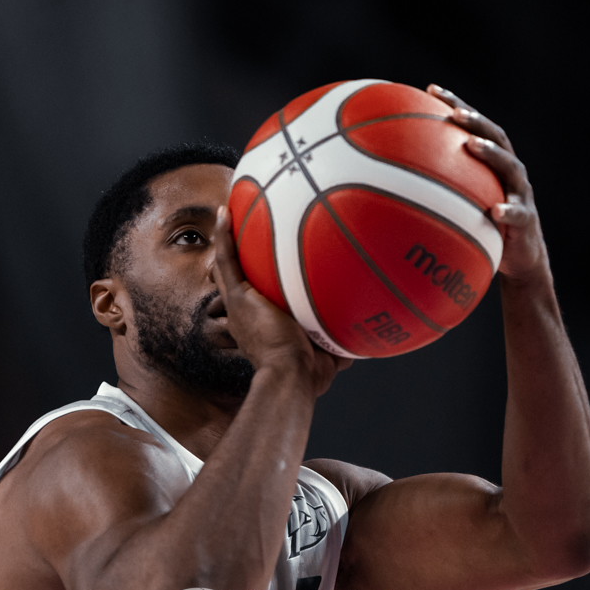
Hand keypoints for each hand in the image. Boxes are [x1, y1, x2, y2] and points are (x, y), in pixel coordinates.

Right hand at [211, 206, 352, 396]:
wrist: (292, 377)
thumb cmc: (308, 376)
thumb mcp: (328, 356)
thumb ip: (341, 342)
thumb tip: (365, 338)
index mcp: (261, 327)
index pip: (257, 298)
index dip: (258, 282)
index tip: (267, 268)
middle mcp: (245, 315)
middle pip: (236, 279)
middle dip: (238, 256)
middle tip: (241, 231)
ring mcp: (239, 305)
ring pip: (227, 266)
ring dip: (226, 239)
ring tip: (228, 213)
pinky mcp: (238, 298)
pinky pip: (228, 260)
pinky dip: (224, 236)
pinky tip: (225, 212)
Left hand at [427, 84, 549, 283]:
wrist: (520, 257)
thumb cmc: (482, 227)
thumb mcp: (458, 205)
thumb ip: (433, 190)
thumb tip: (384, 184)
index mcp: (492, 162)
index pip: (475, 126)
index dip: (456, 104)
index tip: (431, 89)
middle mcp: (509, 171)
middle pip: (496, 136)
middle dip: (475, 121)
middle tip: (454, 113)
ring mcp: (521, 193)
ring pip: (510, 167)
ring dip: (491, 153)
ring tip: (472, 145)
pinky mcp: (526, 220)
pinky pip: (517, 215)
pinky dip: (508, 211)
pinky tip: (496, 212)